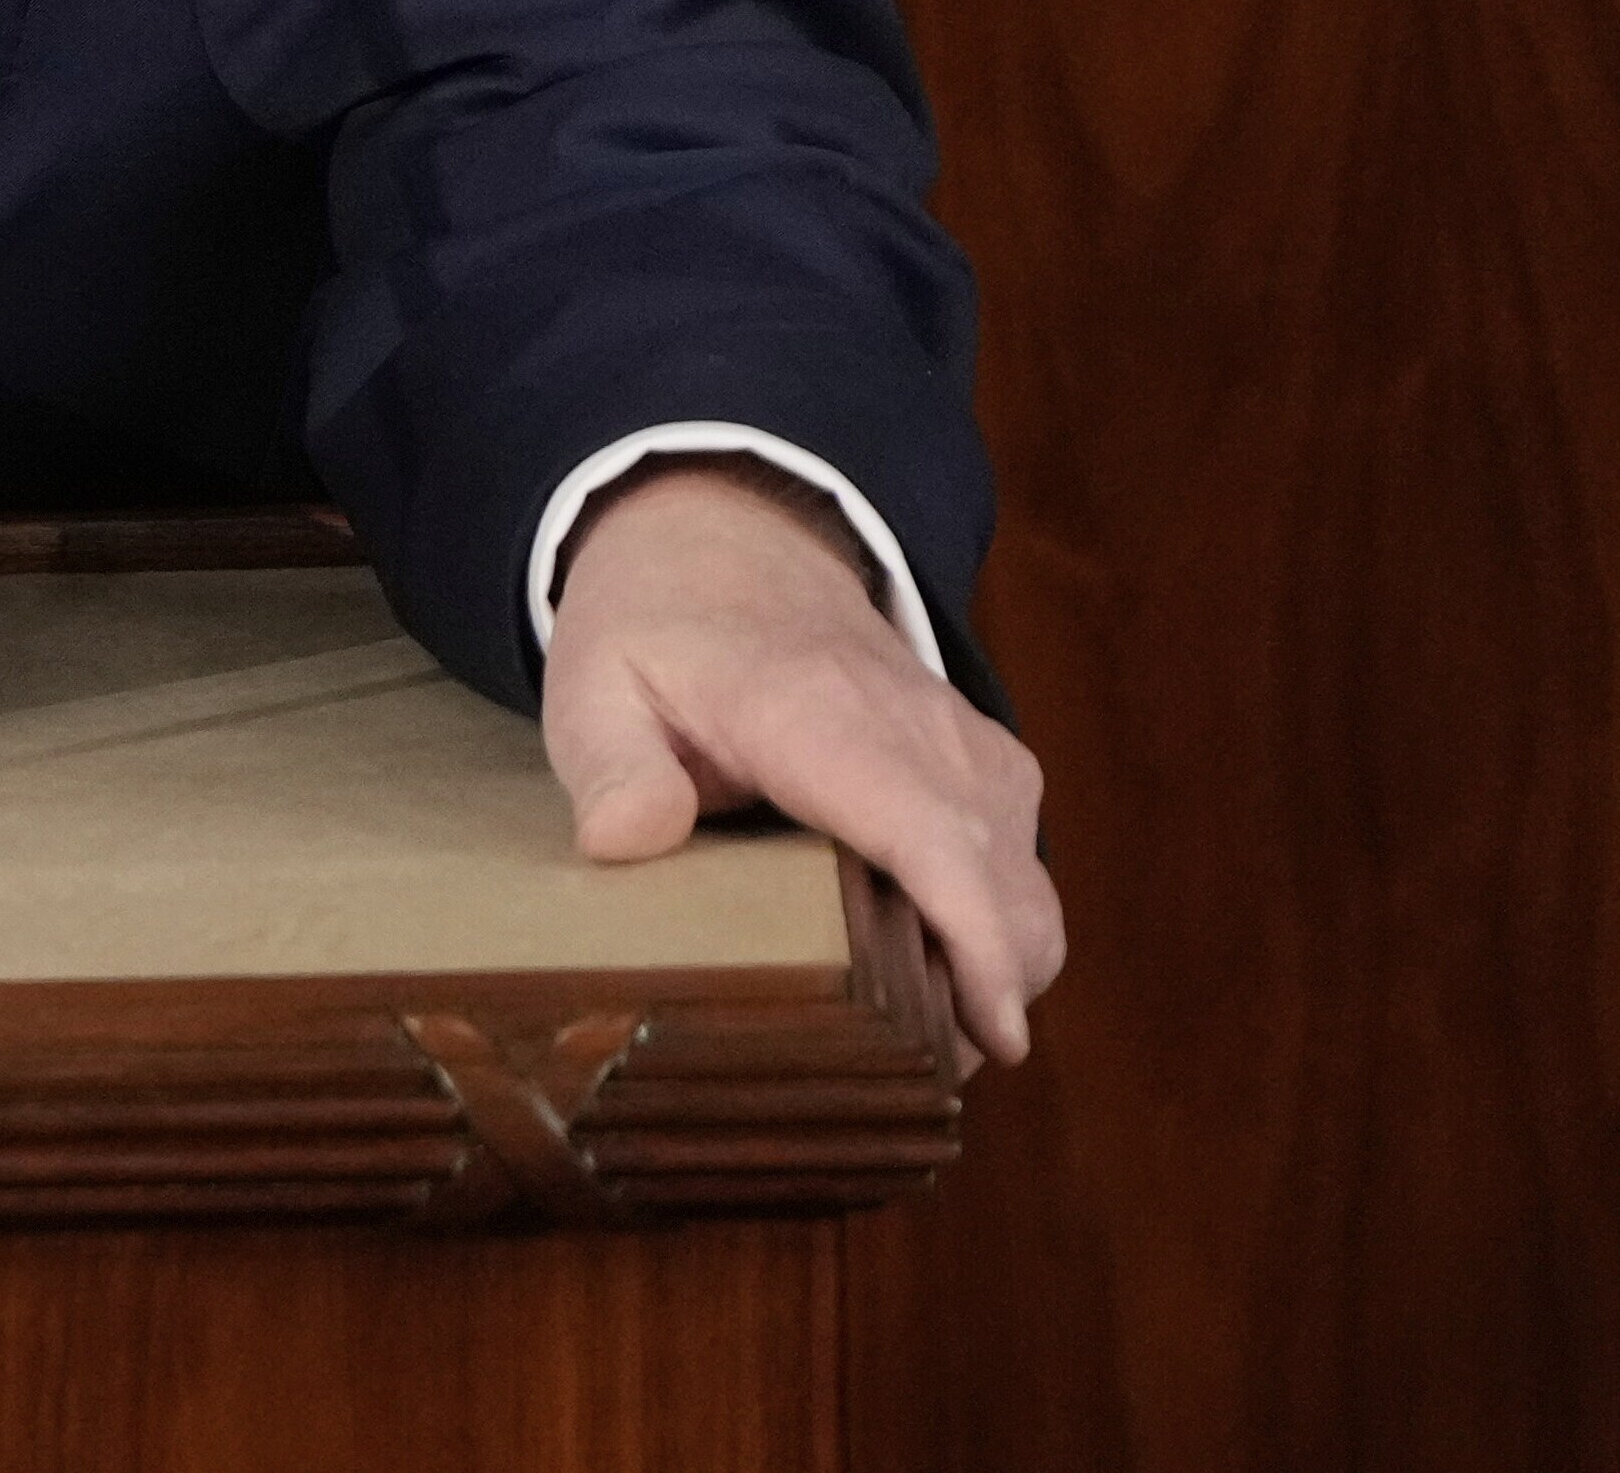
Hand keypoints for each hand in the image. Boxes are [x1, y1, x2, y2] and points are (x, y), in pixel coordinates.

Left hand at [545, 458, 1063, 1071]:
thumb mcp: (593, 688)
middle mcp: (915, 728)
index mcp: (818, 716)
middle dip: (994, 989)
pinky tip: (939, 978)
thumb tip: (628, 840)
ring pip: (1026, 880)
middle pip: (1004, 879)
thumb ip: (610, 766)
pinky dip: (1003, 926)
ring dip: (1003, 968)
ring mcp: (959, 742)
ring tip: (928, 1044)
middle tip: (922, 1076)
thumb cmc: (653, 634)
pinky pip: (1017, 859)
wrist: (721, 544)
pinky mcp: (979, 761)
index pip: (930, 832)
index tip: (995, 1030)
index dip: (972, 936)